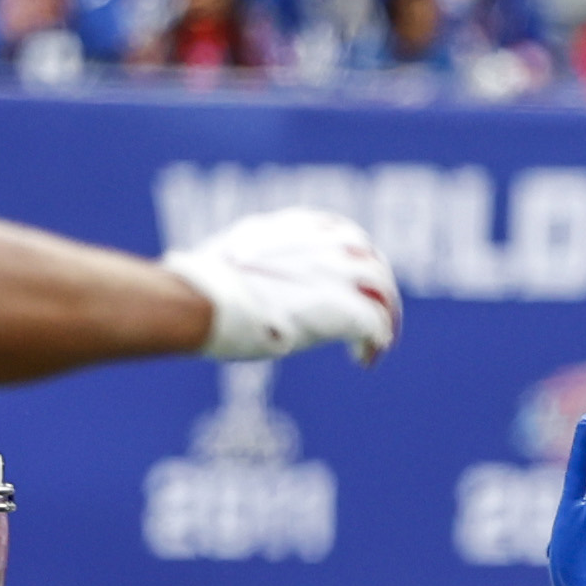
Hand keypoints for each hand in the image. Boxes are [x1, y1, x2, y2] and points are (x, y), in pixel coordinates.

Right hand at [166, 207, 403, 363]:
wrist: (205, 301)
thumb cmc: (202, 287)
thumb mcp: (229, 259)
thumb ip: (249, 261)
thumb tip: (224, 276)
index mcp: (296, 226)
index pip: (340, 234)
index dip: (350, 259)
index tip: (347, 282)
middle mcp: (324, 243)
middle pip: (370, 259)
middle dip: (376, 288)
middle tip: (374, 316)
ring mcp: (338, 274)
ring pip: (382, 291)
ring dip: (384, 316)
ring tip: (376, 342)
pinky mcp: (344, 308)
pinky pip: (375, 325)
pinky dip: (375, 342)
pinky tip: (364, 359)